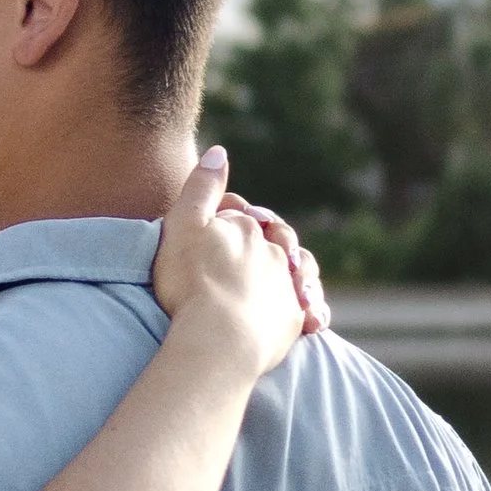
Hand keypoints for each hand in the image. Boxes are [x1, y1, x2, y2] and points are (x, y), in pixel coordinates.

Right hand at [152, 148, 317, 379]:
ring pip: (296, 268)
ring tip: (282, 277)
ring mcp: (286, 285)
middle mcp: (273, 251)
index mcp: (246, 228)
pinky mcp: (294, 319)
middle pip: (273, 238)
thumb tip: (220, 151)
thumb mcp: (184, 227)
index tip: (212, 231)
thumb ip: (200, 188)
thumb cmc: (192, 284)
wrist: (218, 340)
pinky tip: (303, 312)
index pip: (241, 216)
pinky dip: (307, 304)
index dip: (228, 219)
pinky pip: (306, 307)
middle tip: (245, 255)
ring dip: (292, 268)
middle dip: (265, 240)